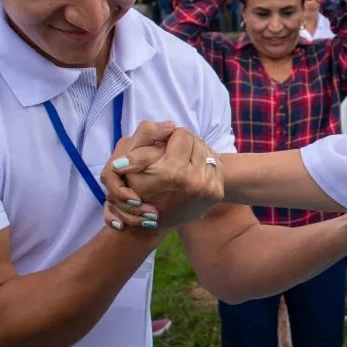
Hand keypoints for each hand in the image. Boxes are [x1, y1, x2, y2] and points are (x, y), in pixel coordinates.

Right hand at [100, 126, 223, 230]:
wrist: (151, 221)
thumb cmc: (137, 186)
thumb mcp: (130, 157)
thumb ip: (146, 133)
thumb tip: (170, 124)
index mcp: (172, 170)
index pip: (182, 133)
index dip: (171, 138)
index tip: (164, 149)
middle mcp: (194, 180)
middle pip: (197, 140)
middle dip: (184, 146)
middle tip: (173, 158)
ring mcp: (208, 188)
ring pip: (207, 151)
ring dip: (195, 154)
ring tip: (181, 165)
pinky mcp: (216, 193)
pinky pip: (216, 165)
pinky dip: (204, 165)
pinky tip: (192, 173)